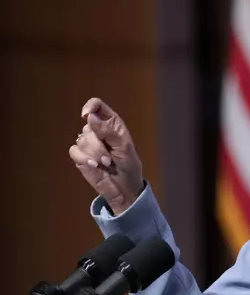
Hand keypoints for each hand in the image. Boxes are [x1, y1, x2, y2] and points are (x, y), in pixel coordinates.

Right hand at [69, 98, 144, 214]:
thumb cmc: (129, 166)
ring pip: (81, 140)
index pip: (97, 106)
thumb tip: (90, 117)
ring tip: (106, 164)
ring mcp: (88, 143)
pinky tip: (94, 166)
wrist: (124, 188)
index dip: (90, 106)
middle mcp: (98, 131)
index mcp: (112, 124)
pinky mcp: (80, 156)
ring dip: (94, 154)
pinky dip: (84, 159)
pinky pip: (74, 151)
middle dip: (98, 144)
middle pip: (88, 127)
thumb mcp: (124, 148)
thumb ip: (108, 132)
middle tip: (109, 159)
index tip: (87, 115)